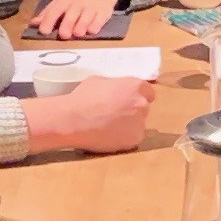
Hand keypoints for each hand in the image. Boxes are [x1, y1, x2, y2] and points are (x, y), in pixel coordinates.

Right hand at [25, 76, 152, 154]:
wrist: (73, 120)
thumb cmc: (83, 97)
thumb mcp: (99, 81)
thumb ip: (115, 84)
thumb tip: (116, 89)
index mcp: (135, 86)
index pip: (148, 92)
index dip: (136, 97)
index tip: (127, 102)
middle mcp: (142, 104)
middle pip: (143, 108)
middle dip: (132, 111)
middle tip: (115, 115)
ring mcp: (140, 123)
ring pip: (138, 124)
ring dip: (128, 126)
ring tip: (109, 127)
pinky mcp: (134, 140)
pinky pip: (132, 138)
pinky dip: (123, 138)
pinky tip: (109, 136)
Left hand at [33, 0, 123, 38]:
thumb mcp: (61, 1)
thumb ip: (48, 13)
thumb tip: (32, 24)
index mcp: (65, 1)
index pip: (55, 10)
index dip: (48, 20)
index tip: (44, 31)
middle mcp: (77, 4)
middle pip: (70, 16)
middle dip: (66, 26)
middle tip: (64, 35)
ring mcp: (91, 8)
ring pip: (85, 19)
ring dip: (80, 28)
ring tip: (77, 34)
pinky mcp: (103, 13)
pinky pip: (99, 21)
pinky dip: (94, 27)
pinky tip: (91, 30)